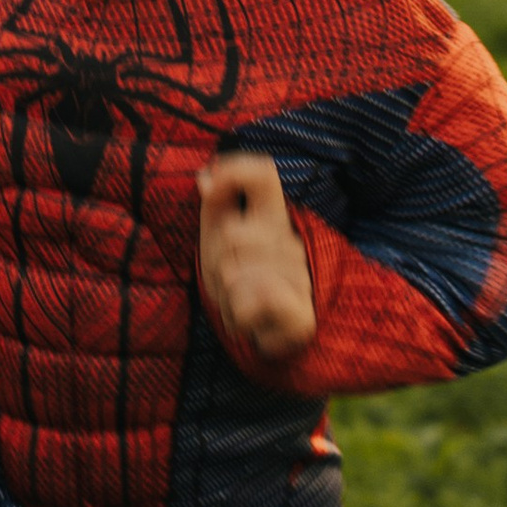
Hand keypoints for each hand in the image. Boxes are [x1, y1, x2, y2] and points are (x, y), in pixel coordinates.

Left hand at [196, 151, 316, 363]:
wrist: (269, 335)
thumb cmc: (243, 281)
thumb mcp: (218, 240)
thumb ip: (215, 204)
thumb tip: (205, 176)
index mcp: (273, 218)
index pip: (263, 175)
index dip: (234, 171)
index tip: (211, 185)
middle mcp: (290, 242)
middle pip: (232, 232)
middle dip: (214, 259)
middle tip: (225, 276)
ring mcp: (300, 277)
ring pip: (237, 272)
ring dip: (225, 294)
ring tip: (237, 300)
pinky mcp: (302, 314)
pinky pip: (256, 300)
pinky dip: (240, 313)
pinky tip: (248, 318)